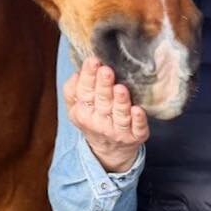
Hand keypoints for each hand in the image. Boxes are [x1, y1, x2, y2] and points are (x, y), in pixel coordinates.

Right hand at [63, 56, 148, 173]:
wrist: (109, 150)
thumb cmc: (94, 119)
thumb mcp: (76, 108)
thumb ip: (72, 90)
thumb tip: (76, 73)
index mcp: (83, 112)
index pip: (84, 92)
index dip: (89, 76)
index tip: (93, 61)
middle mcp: (99, 122)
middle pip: (102, 101)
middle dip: (104, 86)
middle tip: (107, 70)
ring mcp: (118, 131)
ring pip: (120, 114)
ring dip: (120, 102)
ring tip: (120, 88)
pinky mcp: (135, 136)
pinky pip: (137, 128)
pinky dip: (138, 120)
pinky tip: (138, 110)